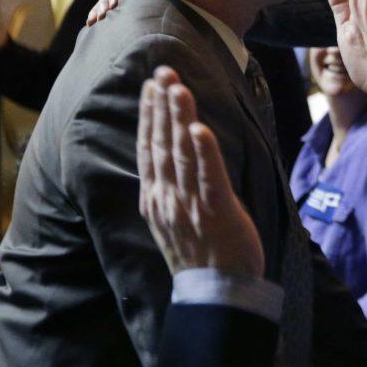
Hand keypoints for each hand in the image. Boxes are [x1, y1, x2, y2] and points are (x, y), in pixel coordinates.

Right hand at [137, 66, 263, 276]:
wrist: (217, 296)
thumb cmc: (201, 255)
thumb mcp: (173, 220)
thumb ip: (170, 188)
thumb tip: (172, 156)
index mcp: (156, 200)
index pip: (149, 149)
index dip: (149, 116)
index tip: (150, 86)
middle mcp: (167, 199)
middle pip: (162, 144)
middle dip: (162, 105)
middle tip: (163, 71)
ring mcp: (189, 206)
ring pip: (182, 154)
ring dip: (179, 118)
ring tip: (178, 87)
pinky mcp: (216, 212)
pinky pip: (208, 178)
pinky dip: (203, 153)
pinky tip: (199, 129)